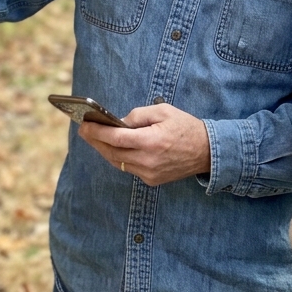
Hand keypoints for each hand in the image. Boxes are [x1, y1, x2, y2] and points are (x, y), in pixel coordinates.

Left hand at [76, 104, 209, 185]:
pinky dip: (118, 158)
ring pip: (118, 162)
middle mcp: (148, 160)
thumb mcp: (163, 111)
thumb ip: (138, 115)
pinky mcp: (152, 180)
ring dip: (104, 150)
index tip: (84, 125)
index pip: (116, 138)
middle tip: (83, 130)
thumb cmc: (185, 127)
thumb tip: (119, 123)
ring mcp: (149, 173)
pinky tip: (112, 148)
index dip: (97, 132)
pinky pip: (129, 169)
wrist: (207, 152)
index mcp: (151, 141)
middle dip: (95, 141)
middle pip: (112, 152)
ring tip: (94, 138)